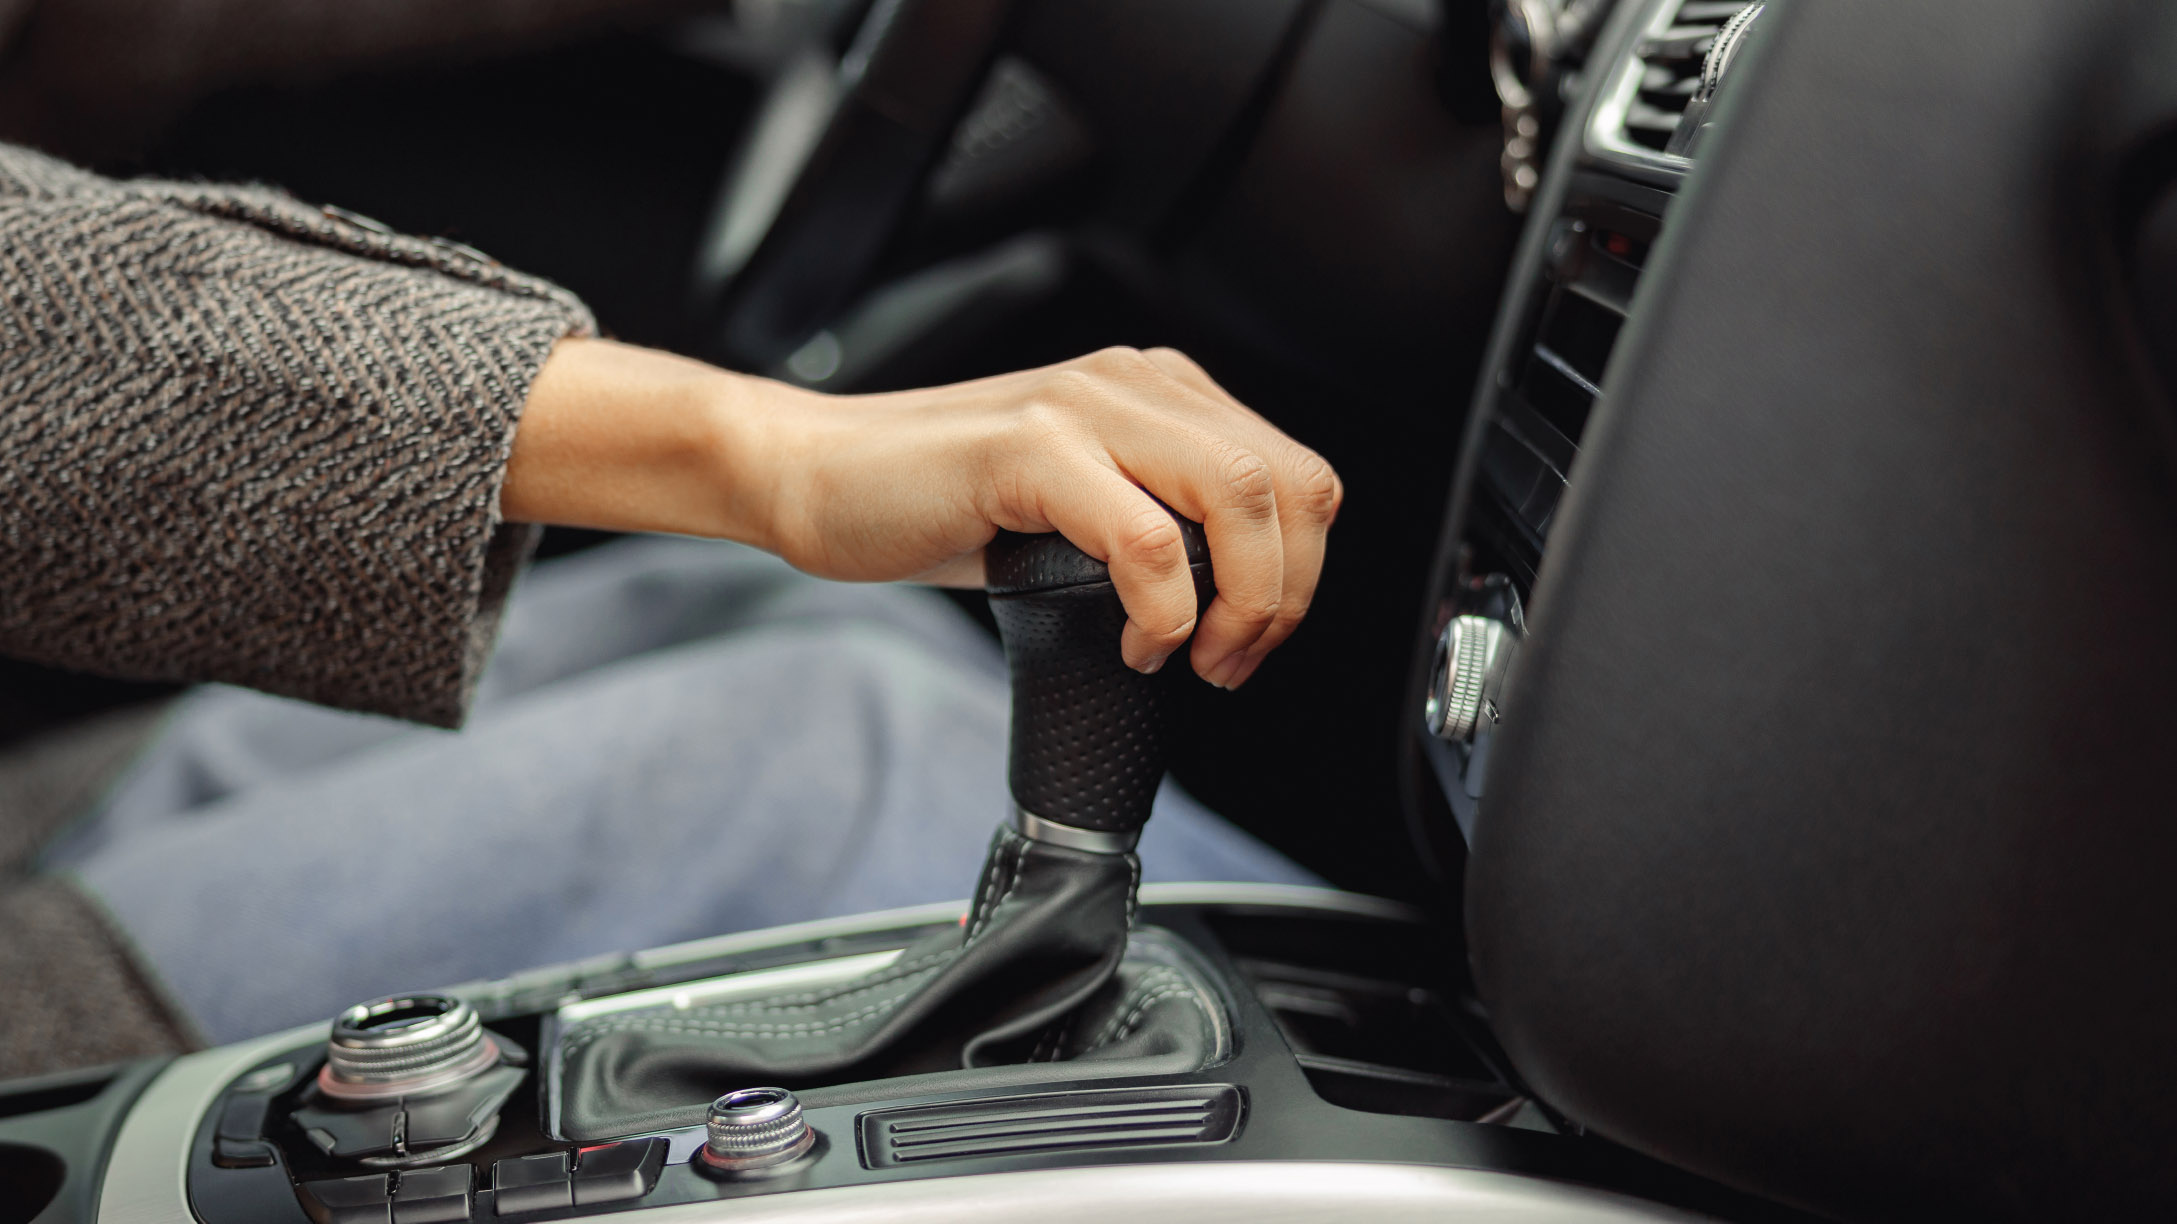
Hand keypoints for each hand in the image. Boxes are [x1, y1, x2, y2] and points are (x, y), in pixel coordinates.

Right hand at [503, 340, 1341, 688]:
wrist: (814, 477)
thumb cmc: (936, 503)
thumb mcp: (1077, 505)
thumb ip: (1158, 521)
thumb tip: (1239, 604)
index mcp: (1157, 389)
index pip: (1297, 472)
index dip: (1301, 572)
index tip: (1252, 641)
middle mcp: (1133, 381)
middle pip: (1289, 484)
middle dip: (1284, 596)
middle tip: (1231, 663)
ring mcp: (1082, 407)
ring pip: (1240, 497)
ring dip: (1240, 604)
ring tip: (1191, 658)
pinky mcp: (1030, 448)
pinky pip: (1148, 538)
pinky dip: (1163, 611)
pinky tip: (1136, 643)